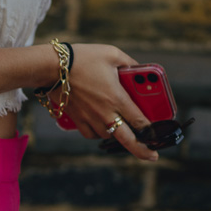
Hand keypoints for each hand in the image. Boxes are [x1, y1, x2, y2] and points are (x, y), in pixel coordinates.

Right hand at [51, 43, 158, 162]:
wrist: (51, 67)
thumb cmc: (83, 58)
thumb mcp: (112, 54)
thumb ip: (130, 63)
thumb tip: (139, 70)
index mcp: (117, 98)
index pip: (140, 121)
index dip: (152, 130)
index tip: (158, 134)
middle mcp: (105, 113)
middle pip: (127, 139)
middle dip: (142, 150)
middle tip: (153, 156)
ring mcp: (90, 118)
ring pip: (108, 136)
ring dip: (118, 135)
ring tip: (125, 131)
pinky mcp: (76, 119)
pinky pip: (91, 134)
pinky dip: (99, 133)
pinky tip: (102, 127)